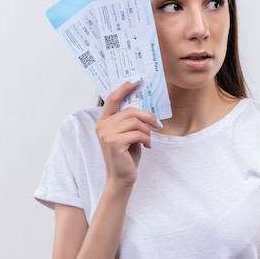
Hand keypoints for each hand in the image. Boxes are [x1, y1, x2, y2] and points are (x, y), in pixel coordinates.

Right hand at [95, 79, 161, 193]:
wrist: (121, 178)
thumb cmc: (126, 156)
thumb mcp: (128, 134)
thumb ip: (130, 120)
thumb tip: (145, 107)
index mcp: (103, 121)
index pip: (113, 98)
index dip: (124, 87)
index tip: (136, 80)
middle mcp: (102, 125)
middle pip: (131, 111)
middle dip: (148, 117)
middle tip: (157, 125)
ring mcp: (106, 133)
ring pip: (136, 121)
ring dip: (147, 131)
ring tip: (148, 140)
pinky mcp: (114, 142)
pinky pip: (138, 133)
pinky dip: (146, 139)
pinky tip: (146, 146)